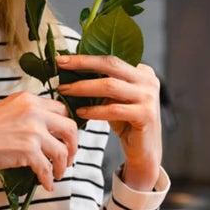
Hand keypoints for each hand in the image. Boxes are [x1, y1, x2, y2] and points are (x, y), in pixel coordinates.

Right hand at [0, 92, 77, 189]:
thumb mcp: (8, 108)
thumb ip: (29, 112)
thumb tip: (47, 127)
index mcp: (29, 99)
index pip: (61, 110)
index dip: (65, 126)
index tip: (64, 137)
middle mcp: (34, 112)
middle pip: (70, 128)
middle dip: (74, 145)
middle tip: (69, 156)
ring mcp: (33, 131)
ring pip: (62, 151)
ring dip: (63, 165)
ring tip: (59, 173)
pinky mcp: (29, 151)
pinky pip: (47, 168)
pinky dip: (49, 179)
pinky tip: (46, 184)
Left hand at [56, 53, 161, 190]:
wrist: (144, 152)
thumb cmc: (126, 123)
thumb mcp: (115, 99)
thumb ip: (103, 83)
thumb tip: (70, 70)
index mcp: (142, 72)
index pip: (110, 59)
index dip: (86, 58)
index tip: (62, 59)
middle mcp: (148, 81)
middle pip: (111, 65)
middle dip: (83, 63)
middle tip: (60, 65)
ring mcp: (149, 97)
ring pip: (110, 86)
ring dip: (83, 87)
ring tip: (64, 90)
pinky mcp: (146, 115)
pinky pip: (114, 110)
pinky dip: (94, 110)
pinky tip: (80, 112)